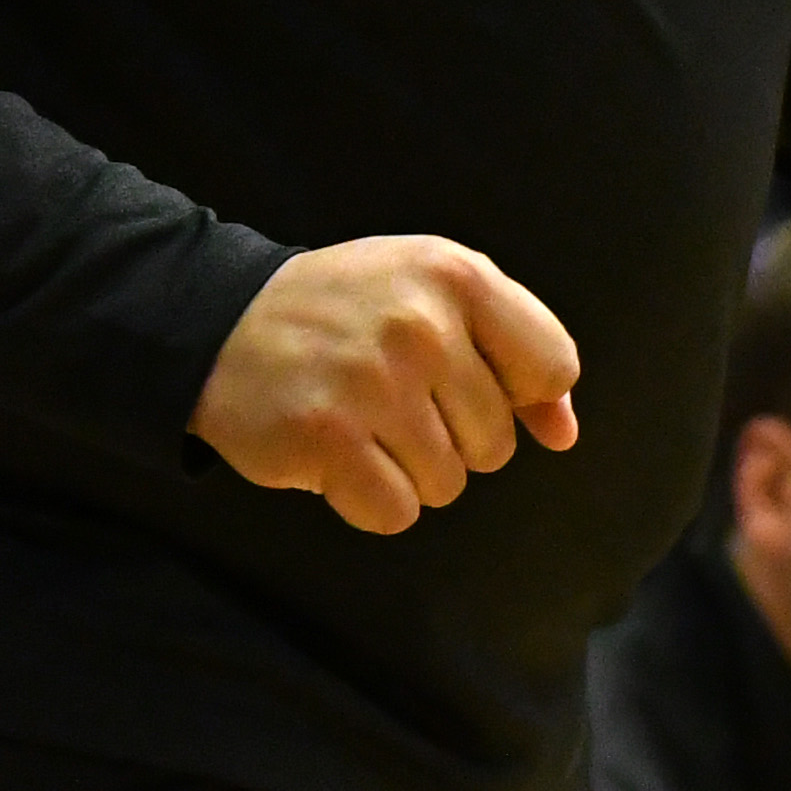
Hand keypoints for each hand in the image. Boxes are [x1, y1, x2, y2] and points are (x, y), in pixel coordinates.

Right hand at [187, 238, 580, 535]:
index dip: (523, 396)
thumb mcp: (438, 291)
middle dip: (455, 437)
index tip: (477, 387)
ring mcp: (372, 386)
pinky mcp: (326, 441)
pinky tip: (344, 456)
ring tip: (368, 424)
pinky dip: (372, 500)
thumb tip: (564, 432)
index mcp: (459, 276)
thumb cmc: (350, 310)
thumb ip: (515, 349)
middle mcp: (421, 327)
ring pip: (448, 484)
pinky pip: (395, 514)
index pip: (551, 367)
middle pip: (497, 442)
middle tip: (399, 401)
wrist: (225, 321)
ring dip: (411, 471)